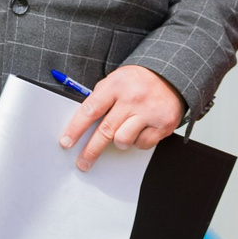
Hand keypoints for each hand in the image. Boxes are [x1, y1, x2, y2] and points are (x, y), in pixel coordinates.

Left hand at [58, 65, 184, 170]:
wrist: (171, 75)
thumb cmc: (137, 81)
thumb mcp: (116, 80)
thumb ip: (100, 98)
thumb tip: (81, 125)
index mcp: (116, 85)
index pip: (91, 110)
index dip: (76, 129)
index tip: (66, 142)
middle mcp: (133, 98)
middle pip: (105, 131)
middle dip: (91, 150)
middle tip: (82, 162)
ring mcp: (149, 112)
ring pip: (123, 140)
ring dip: (119, 141)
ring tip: (123, 130)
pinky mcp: (164, 124)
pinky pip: (142, 144)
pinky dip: (138, 141)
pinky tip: (141, 129)